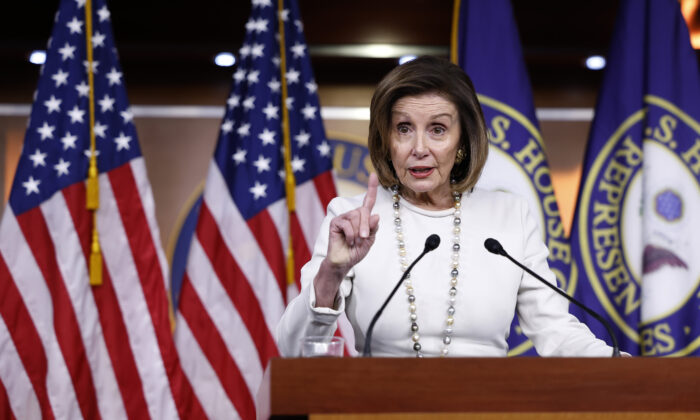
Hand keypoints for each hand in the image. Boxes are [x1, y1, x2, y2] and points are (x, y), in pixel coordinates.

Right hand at [314, 173, 379, 306]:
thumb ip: (373, 229)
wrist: (343, 262)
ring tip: (355, 241)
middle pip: (364, 211)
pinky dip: (351, 235)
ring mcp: (343, 218)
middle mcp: (353, 215)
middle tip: (364, 238)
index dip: (371, 188)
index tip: (373, 174)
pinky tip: (348, 241)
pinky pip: (347, 224)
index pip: (368, 201)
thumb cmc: (356, 252)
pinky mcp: (335, 222)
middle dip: (366, 226)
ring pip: (356, 217)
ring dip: (358, 232)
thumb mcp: (369, 241)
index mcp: (363, 218)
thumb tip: (375, 215)